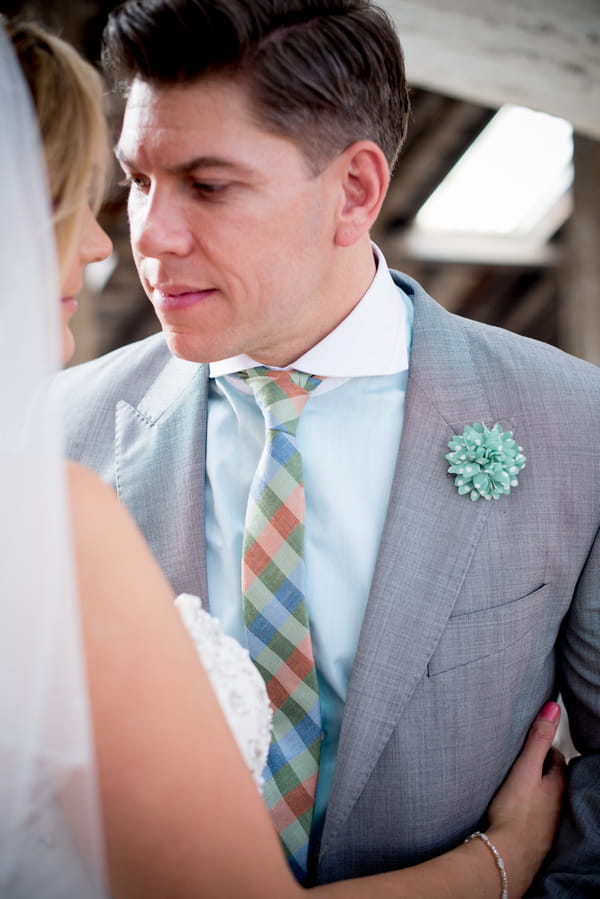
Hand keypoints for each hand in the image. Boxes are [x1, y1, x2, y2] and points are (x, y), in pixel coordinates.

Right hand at [486, 702, 565, 897]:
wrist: (505, 858)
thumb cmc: (514, 812)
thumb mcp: (524, 769)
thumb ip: (537, 738)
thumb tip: (553, 707)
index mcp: (557, 786)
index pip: (556, 760)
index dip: (545, 750)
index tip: (533, 744)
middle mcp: (558, 806)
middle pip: (553, 781)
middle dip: (541, 771)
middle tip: (525, 763)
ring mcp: (548, 825)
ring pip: (545, 801)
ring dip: (535, 792)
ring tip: (518, 785)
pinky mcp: (535, 840)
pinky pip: (535, 818)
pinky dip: (529, 811)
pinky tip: (516, 812)